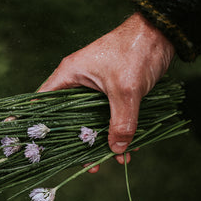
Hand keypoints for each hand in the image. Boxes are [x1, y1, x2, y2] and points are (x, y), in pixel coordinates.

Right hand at [37, 12, 174, 171]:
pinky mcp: (112, 92)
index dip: (39, 125)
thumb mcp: (126, 90)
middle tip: (89, 165)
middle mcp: (78, 83)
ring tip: (113, 161)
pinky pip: (110, 117)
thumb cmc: (135, 52)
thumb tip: (117, 150)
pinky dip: (118, 132)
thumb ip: (121, 122)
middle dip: (81, 144)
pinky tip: (130, 148)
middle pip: (70, 120)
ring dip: (104, 141)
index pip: (44, 103)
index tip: (39, 148)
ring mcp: (96, 89)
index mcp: (70, 76)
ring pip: (92, 121)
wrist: (161, 35)